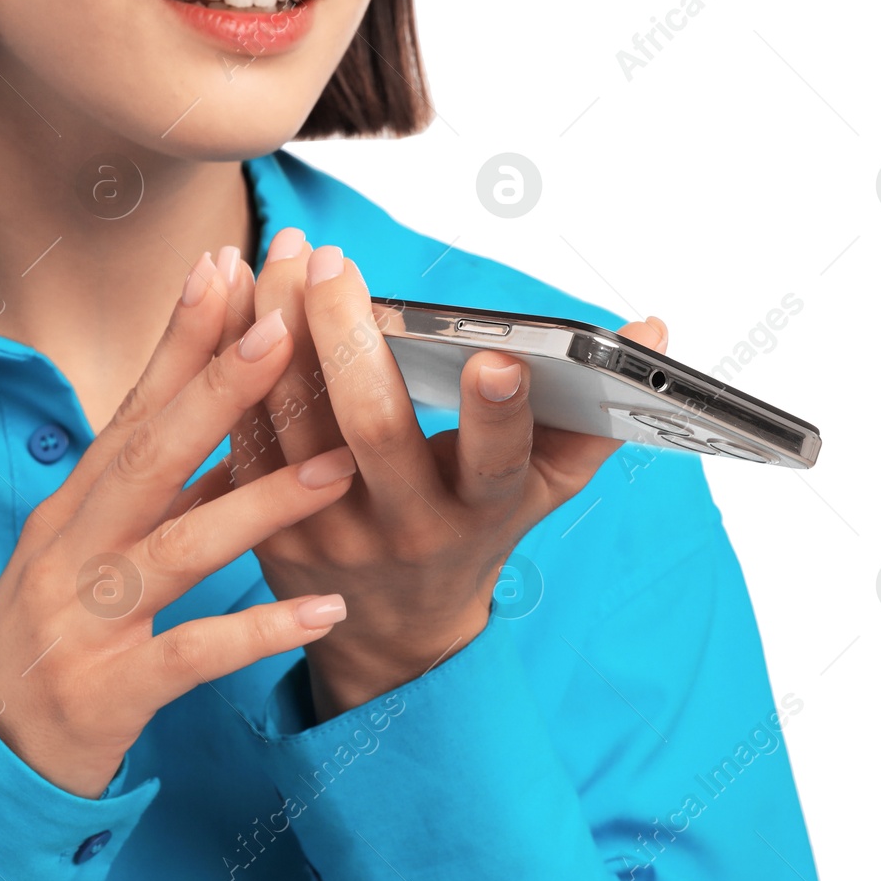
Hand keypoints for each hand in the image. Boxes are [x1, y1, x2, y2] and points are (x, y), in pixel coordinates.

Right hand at [0, 251, 358, 797]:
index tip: (226, 266)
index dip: (179, 338)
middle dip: (214, 389)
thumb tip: (231, 421)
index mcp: (74, 506)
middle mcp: (71, 549)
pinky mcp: (106, 691)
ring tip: (339, 469)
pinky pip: (191, 656)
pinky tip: (324, 612)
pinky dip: (256, 633)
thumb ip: (156, 491)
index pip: (133, 408)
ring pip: (178, 549)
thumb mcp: (92, 547)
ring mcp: (82, 620)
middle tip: (281, 326)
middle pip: (147, 457)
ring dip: (259, 505)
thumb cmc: (53, 631)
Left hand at [227, 228, 669, 718]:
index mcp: (478, 513)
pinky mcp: (262, 522)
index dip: (500, 415)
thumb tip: (652, 330)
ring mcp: (324, 529)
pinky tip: (228, 289)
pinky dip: (229, 356)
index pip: (495, 465)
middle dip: (350, 340)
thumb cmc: (472, 531)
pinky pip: (241, 430)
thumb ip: (591, 411)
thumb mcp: (538, 490)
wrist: (388, 628)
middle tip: (338, 262)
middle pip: (372, 430)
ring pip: (291, 421)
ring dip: (276, 328)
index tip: (499, 357)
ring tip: (283, 252)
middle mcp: (401, 525)